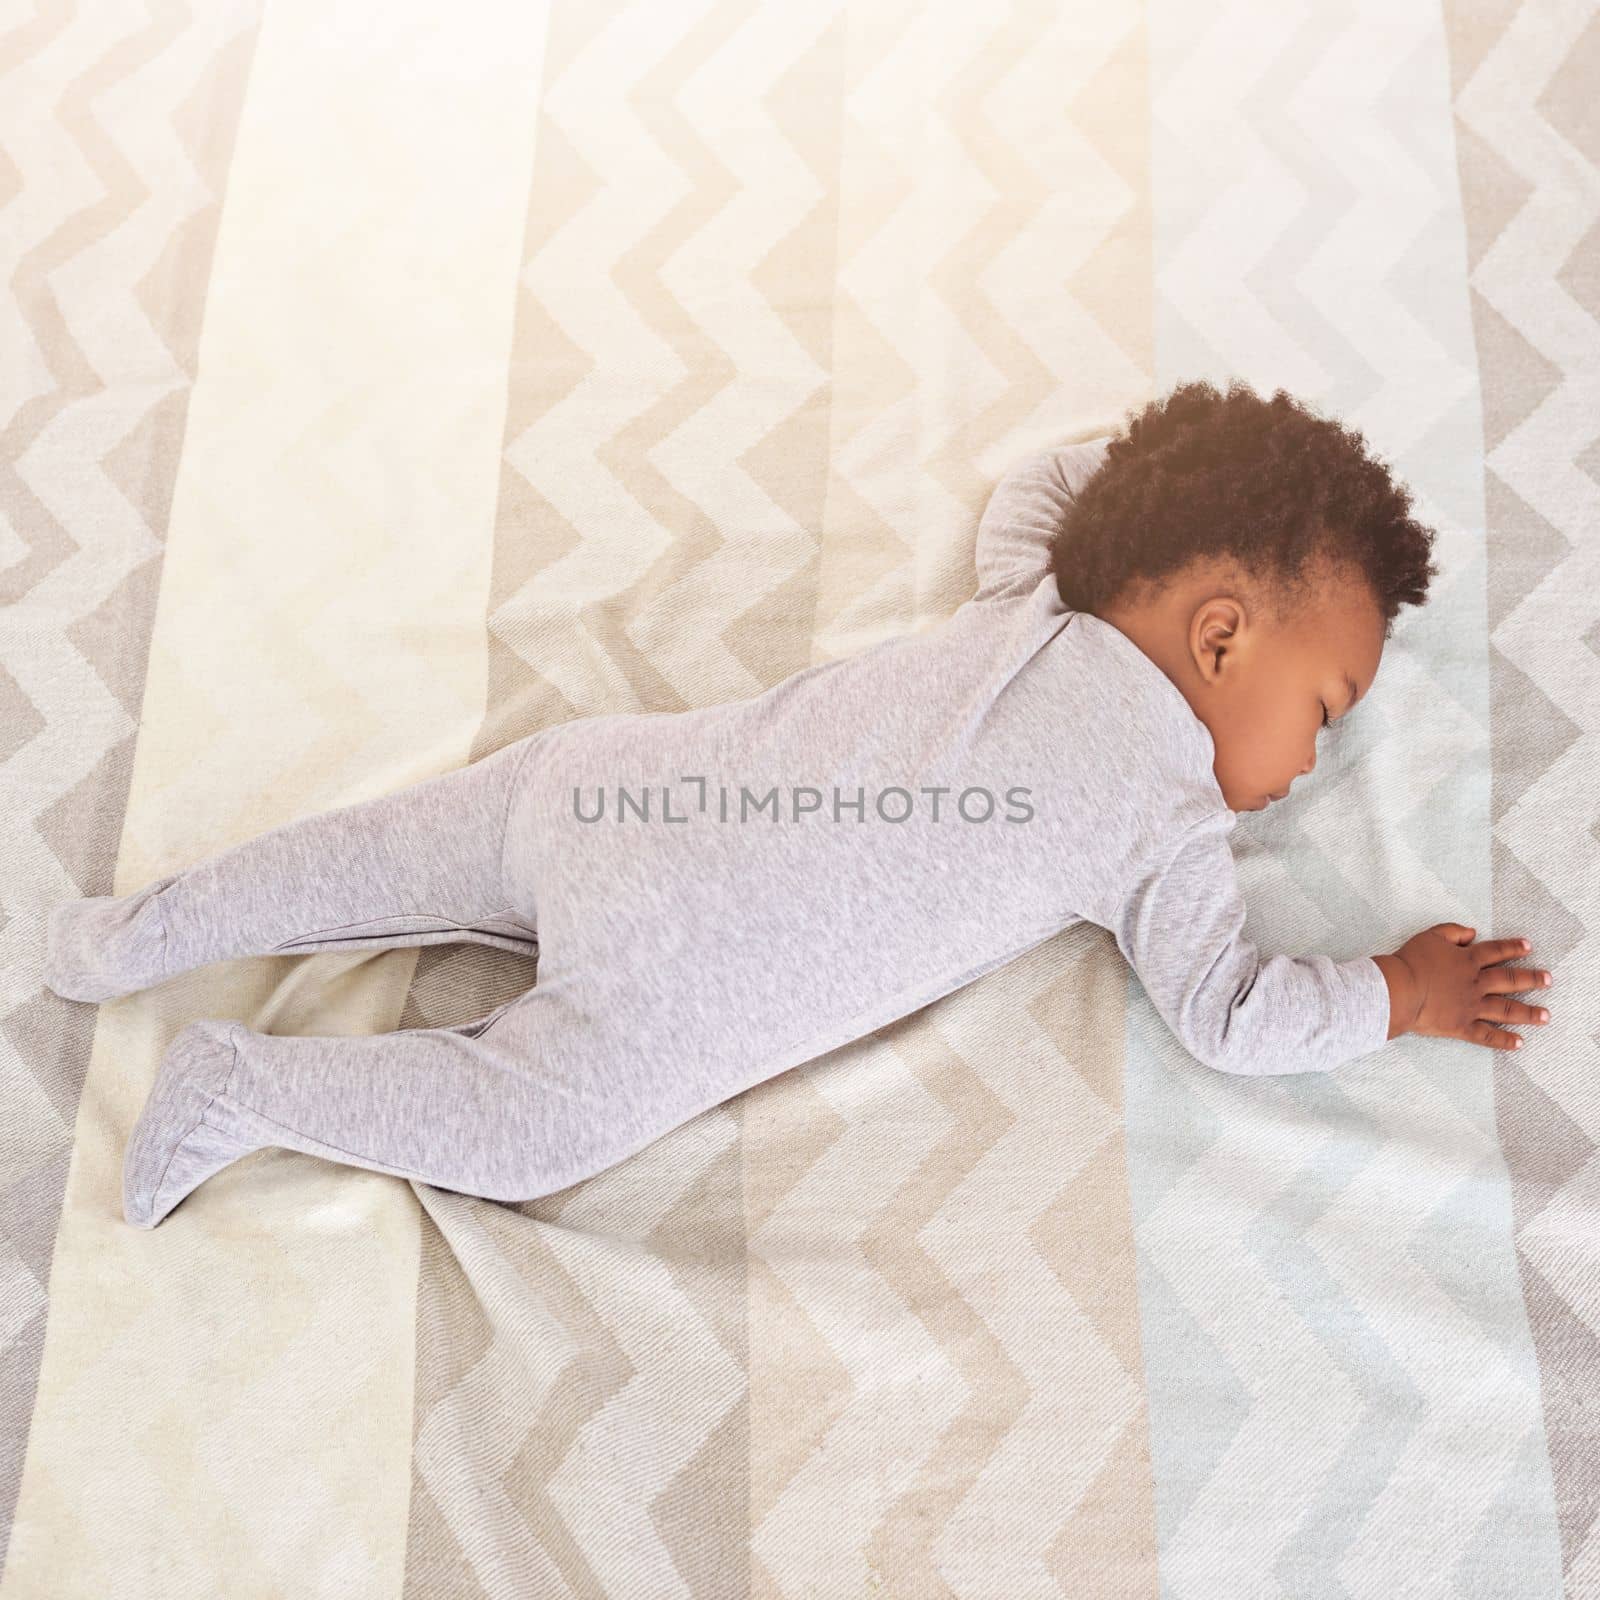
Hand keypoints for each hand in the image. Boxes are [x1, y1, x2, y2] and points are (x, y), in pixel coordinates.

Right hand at [1374, 924, 1552, 1049]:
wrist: (1398, 990)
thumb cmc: (1411, 962)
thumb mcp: (1430, 937)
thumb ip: (1453, 931)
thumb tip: (1473, 933)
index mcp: (1467, 961)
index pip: (1495, 951)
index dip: (1512, 947)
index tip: (1528, 946)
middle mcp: (1475, 984)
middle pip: (1509, 980)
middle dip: (1531, 979)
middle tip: (1548, 980)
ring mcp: (1471, 1006)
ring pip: (1505, 1009)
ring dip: (1528, 1012)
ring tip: (1545, 1015)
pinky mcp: (1461, 1026)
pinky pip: (1486, 1035)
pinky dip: (1503, 1040)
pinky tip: (1519, 1043)